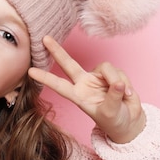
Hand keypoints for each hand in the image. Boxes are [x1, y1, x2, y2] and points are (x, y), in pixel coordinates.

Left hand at [28, 36, 145, 143]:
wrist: (129, 121)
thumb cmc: (114, 121)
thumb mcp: (111, 114)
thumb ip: (113, 98)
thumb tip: (117, 83)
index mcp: (78, 96)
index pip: (59, 85)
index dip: (45, 78)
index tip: (30, 71)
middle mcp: (84, 83)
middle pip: (69, 63)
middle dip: (57, 51)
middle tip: (44, 38)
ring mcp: (98, 78)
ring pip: (106, 68)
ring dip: (116, 80)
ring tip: (124, 96)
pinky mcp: (112, 75)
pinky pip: (118, 72)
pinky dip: (126, 83)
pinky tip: (128, 94)